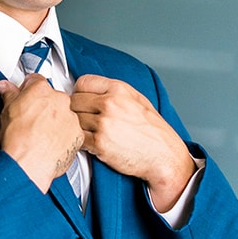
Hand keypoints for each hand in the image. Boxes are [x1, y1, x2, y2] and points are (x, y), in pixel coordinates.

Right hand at [0, 74, 83, 192]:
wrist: (28, 163)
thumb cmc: (18, 139)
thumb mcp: (6, 111)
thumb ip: (9, 94)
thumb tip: (5, 87)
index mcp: (41, 89)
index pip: (36, 81)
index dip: (28, 90)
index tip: (26, 96)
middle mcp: (60, 100)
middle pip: (52, 97)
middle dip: (44, 106)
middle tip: (31, 118)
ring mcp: (71, 117)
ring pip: (64, 114)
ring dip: (55, 121)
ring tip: (40, 134)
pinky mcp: (78, 135)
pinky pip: (72, 131)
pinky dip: (64, 136)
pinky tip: (50, 143)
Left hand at [70, 75, 195, 211]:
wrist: (164, 155)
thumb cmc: (153, 130)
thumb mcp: (138, 100)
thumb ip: (113, 92)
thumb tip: (89, 90)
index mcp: (118, 89)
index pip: (82, 83)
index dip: (80, 93)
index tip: (83, 101)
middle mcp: (110, 104)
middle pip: (74, 101)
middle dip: (77, 110)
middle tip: (87, 119)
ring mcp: (103, 123)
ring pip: (74, 120)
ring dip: (79, 127)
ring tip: (92, 132)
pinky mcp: (100, 143)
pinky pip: (78, 138)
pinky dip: (82, 142)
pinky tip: (94, 143)